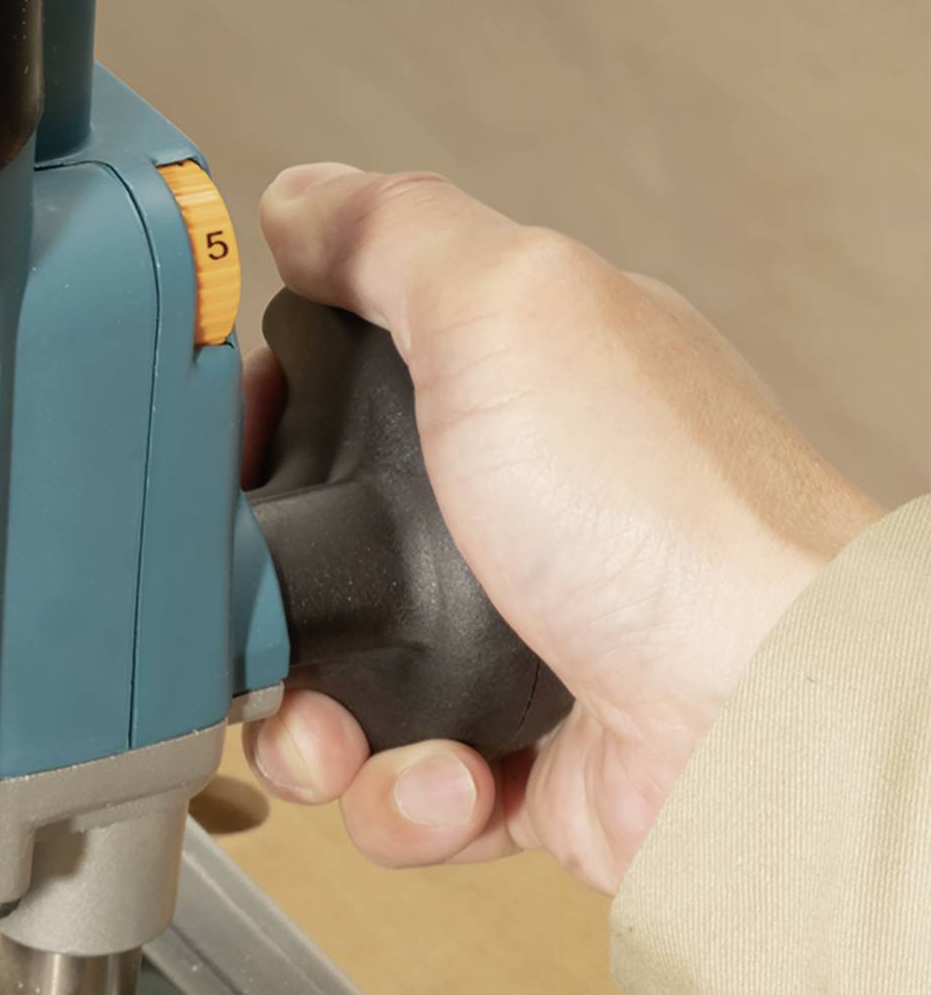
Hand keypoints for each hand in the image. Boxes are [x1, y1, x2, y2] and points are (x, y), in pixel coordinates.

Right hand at [244, 167, 881, 891]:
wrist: (763, 723)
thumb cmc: (668, 519)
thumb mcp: (510, 309)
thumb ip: (393, 238)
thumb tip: (303, 196)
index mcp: (530, 387)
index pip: (351, 380)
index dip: (268, 416)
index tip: (229, 448)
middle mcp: (529, 514)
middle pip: (317, 550)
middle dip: (260, 599)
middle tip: (259, 612)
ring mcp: (525, 644)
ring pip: (337, 687)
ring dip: (311, 728)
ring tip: (340, 731)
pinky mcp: (528, 763)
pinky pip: (404, 791)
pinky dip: (401, 798)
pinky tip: (443, 775)